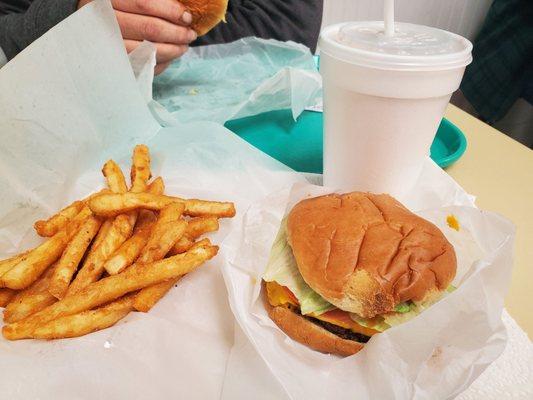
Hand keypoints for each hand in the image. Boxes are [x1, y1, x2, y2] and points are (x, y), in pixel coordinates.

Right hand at [78, 0, 195, 74]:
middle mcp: (105, 21)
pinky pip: (144, 65)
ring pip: (149, 49)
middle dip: (177, 33)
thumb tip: (181, 12)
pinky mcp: (115, 64)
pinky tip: (170, 56)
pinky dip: (163, 62)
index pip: (145, 3)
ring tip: (184, 46)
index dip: (171, 10)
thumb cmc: (115, 11)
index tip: (187, 16)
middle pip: (150, 28)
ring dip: (174, 50)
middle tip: (190, 34)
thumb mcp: (127, 1)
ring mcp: (109, 45)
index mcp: (108, 0)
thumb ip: (152, 3)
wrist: (86, 30)